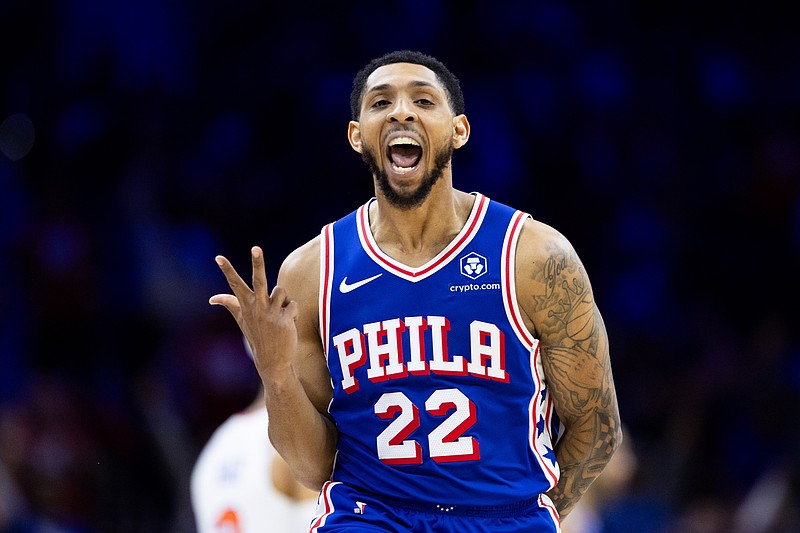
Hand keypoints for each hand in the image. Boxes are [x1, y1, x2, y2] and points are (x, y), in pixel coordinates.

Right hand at [209, 246, 298, 375]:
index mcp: (246, 306)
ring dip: (283, 301)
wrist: (273, 361)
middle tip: (255, 248)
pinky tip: (289, 323)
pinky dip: (293, 312)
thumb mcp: (242, 320)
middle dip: (257, 263)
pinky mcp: (285, 319)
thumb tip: (212, 298)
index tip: (219, 257)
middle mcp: (257, 308)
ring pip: (282, 291)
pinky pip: (294, 304)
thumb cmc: (257, 337)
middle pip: (258, 280)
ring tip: (279, 315)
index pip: (234, 285)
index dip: (227, 270)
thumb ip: (230, 305)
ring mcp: (271, 313)